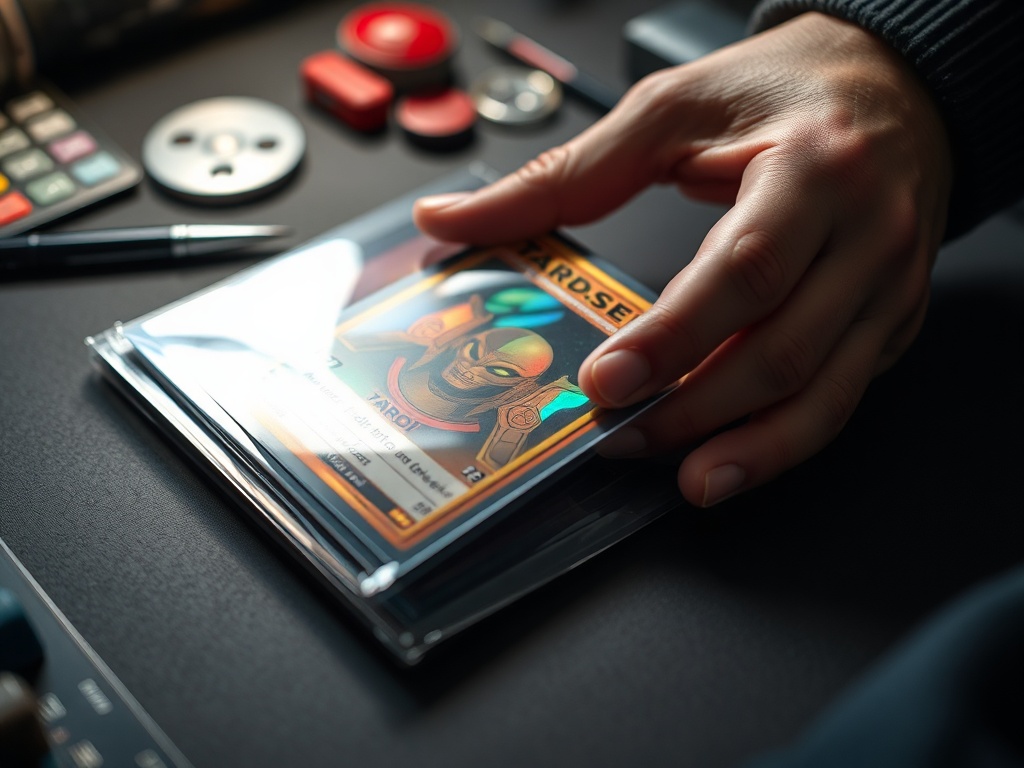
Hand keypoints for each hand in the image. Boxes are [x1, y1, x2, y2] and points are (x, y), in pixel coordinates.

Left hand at [414, 12, 951, 506]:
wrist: (892, 85)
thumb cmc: (783, 90)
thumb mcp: (669, 111)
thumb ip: (563, 174)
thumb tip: (454, 219)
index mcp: (815, 167)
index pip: (744, 270)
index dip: (673, 337)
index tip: (606, 381)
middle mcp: (869, 234)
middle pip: (783, 349)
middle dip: (695, 408)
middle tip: (621, 436)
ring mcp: (889, 286)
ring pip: (825, 393)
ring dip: (750, 448)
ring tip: (687, 478)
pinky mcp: (893, 319)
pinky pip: (841, 395)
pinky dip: (784, 436)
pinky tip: (733, 455)